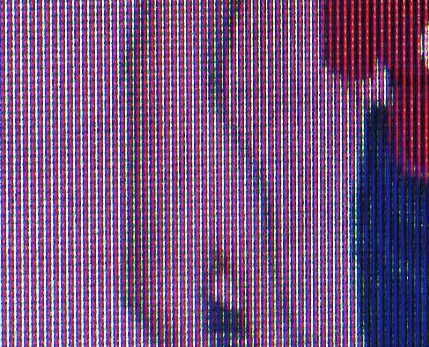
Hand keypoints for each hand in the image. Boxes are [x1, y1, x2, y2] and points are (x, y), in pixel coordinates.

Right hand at [123, 76, 295, 346]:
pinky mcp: (147, 258)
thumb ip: (267, 308)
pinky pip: (183, 303)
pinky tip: (247, 287)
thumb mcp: (249, 240)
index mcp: (168, 307)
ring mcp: (141, 280)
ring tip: (272, 319)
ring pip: (189, 328)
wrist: (169, 105)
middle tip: (282, 328)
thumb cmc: (211, 167)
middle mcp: (145, 302)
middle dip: (242, 341)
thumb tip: (287, 346)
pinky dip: (216, 307)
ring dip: (230, 331)